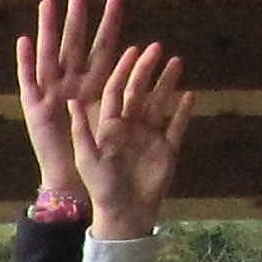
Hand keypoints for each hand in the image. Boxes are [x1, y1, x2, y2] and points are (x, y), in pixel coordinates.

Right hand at [17, 0, 126, 200]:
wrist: (76, 181)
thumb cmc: (101, 150)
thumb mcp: (123, 119)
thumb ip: (134, 95)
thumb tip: (151, 67)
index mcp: (96, 82)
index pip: (105, 45)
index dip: (110, 22)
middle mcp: (73, 82)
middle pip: (74, 42)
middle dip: (76, 15)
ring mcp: (52, 92)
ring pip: (50, 54)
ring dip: (48, 30)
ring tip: (48, 4)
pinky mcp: (34, 108)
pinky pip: (29, 81)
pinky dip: (26, 62)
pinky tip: (25, 41)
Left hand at [68, 43, 190, 240]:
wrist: (125, 213)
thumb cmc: (101, 187)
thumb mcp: (87, 158)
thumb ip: (82, 130)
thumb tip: (71, 101)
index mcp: (109, 126)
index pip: (115, 92)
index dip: (122, 72)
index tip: (131, 51)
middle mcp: (130, 127)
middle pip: (139, 92)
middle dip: (147, 70)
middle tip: (157, 47)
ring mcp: (150, 136)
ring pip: (160, 103)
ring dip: (168, 83)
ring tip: (177, 61)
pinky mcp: (168, 149)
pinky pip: (177, 125)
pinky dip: (184, 111)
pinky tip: (191, 94)